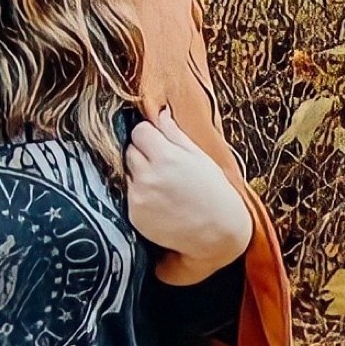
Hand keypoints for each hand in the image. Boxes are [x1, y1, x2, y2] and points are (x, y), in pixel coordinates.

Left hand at [126, 103, 252, 272]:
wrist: (216, 232)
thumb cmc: (213, 191)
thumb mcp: (199, 157)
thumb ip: (174, 134)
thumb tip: (159, 113)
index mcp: (166, 156)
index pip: (139, 131)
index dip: (149, 136)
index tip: (158, 144)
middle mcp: (148, 176)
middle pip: (129, 150)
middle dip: (143, 154)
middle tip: (163, 167)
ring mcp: (138, 197)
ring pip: (127, 173)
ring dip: (139, 175)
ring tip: (162, 185)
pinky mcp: (133, 215)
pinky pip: (128, 195)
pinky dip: (139, 195)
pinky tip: (159, 202)